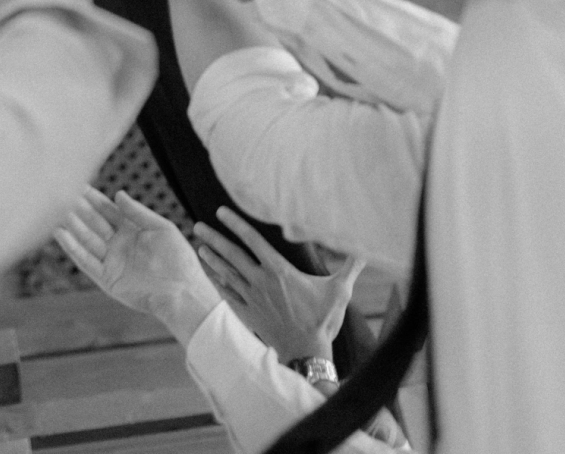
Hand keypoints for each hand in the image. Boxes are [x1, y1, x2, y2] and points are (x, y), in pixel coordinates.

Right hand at [56, 186, 219, 342]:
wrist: (183, 292)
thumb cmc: (179, 259)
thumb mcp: (161, 228)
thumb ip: (138, 212)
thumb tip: (117, 193)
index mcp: (132, 230)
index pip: (107, 210)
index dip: (93, 198)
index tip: (77, 183)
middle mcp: (119, 244)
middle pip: (93, 223)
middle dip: (78, 208)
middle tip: (60, 192)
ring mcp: (112, 262)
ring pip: (87, 239)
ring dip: (72, 225)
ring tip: (56, 210)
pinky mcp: (108, 279)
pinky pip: (86, 261)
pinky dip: (73, 248)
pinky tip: (60, 234)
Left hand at [194, 208, 363, 365]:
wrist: (307, 353)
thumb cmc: (322, 320)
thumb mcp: (339, 290)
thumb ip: (351, 265)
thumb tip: (366, 247)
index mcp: (278, 270)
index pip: (252, 240)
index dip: (236, 223)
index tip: (221, 210)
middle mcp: (260, 281)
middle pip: (232, 254)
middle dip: (214, 238)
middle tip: (197, 224)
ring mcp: (252, 298)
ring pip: (227, 274)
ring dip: (212, 259)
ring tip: (199, 246)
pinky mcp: (249, 315)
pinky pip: (229, 296)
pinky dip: (218, 283)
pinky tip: (210, 275)